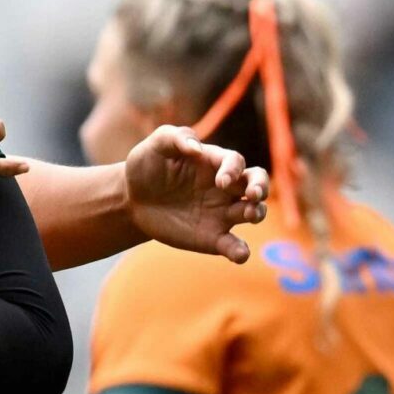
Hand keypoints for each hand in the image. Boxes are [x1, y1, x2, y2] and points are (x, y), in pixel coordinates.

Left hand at [124, 126, 269, 264]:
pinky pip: (233, 246)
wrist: (132, 199)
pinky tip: (240, 255)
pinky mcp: (212, 237)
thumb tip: (196, 147)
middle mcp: (224, 188)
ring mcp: (221, 213)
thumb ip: (176, 137)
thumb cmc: (147, 165)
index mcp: (214, 162)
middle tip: (254, 195)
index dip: (234, 170)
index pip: (236, 162)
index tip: (222, 181)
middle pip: (257, 184)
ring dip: (258, 213)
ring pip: (253, 212)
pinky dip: (240, 251)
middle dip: (261, 187)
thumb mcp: (156, 145)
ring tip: (250, 215)